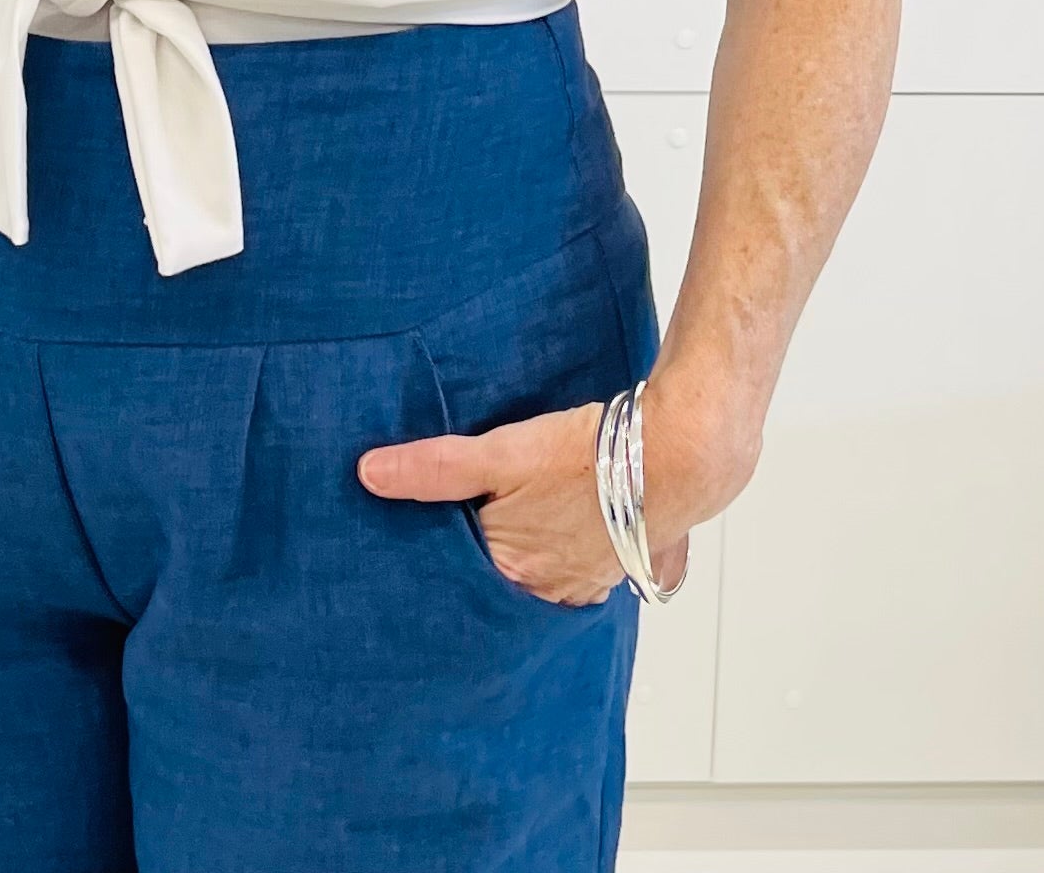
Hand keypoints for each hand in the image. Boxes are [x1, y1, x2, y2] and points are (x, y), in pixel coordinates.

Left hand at [356, 377, 755, 605]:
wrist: (674, 455)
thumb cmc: (588, 456)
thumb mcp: (501, 454)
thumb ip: (435, 468)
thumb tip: (369, 473)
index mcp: (513, 570)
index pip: (457, 575)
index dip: (433, 556)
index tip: (406, 547)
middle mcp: (549, 589)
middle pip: (498, 578)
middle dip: (476, 564)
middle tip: (451, 537)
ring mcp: (587, 580)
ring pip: (538, 575)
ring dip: (523, 557)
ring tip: (506, 529)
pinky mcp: (618, 562)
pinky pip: (577, 568)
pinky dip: (562, 553)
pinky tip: (558, 529)